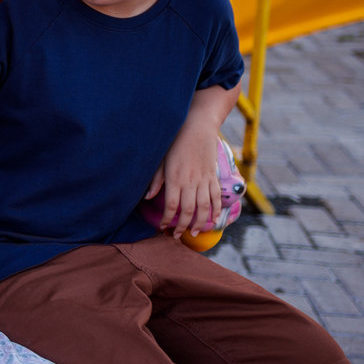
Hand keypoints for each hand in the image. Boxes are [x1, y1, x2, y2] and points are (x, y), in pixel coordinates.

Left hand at [146, 124, 219, 238]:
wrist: (197, 126)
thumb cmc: (175, 142)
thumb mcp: (161, 159)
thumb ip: (156, 180)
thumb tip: (147, 197)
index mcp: (175, 178)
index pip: (172, 206)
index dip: (167, 220)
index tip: (162, 228)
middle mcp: (191, 182)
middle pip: (189, 211)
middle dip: (183, 226)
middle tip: (177, 236)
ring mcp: (204, 179)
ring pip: (205, 207)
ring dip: (200, 223)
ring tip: (194, 233)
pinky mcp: (213, 176)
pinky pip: (217, 197)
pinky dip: (216, 210)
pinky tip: (214, 220)